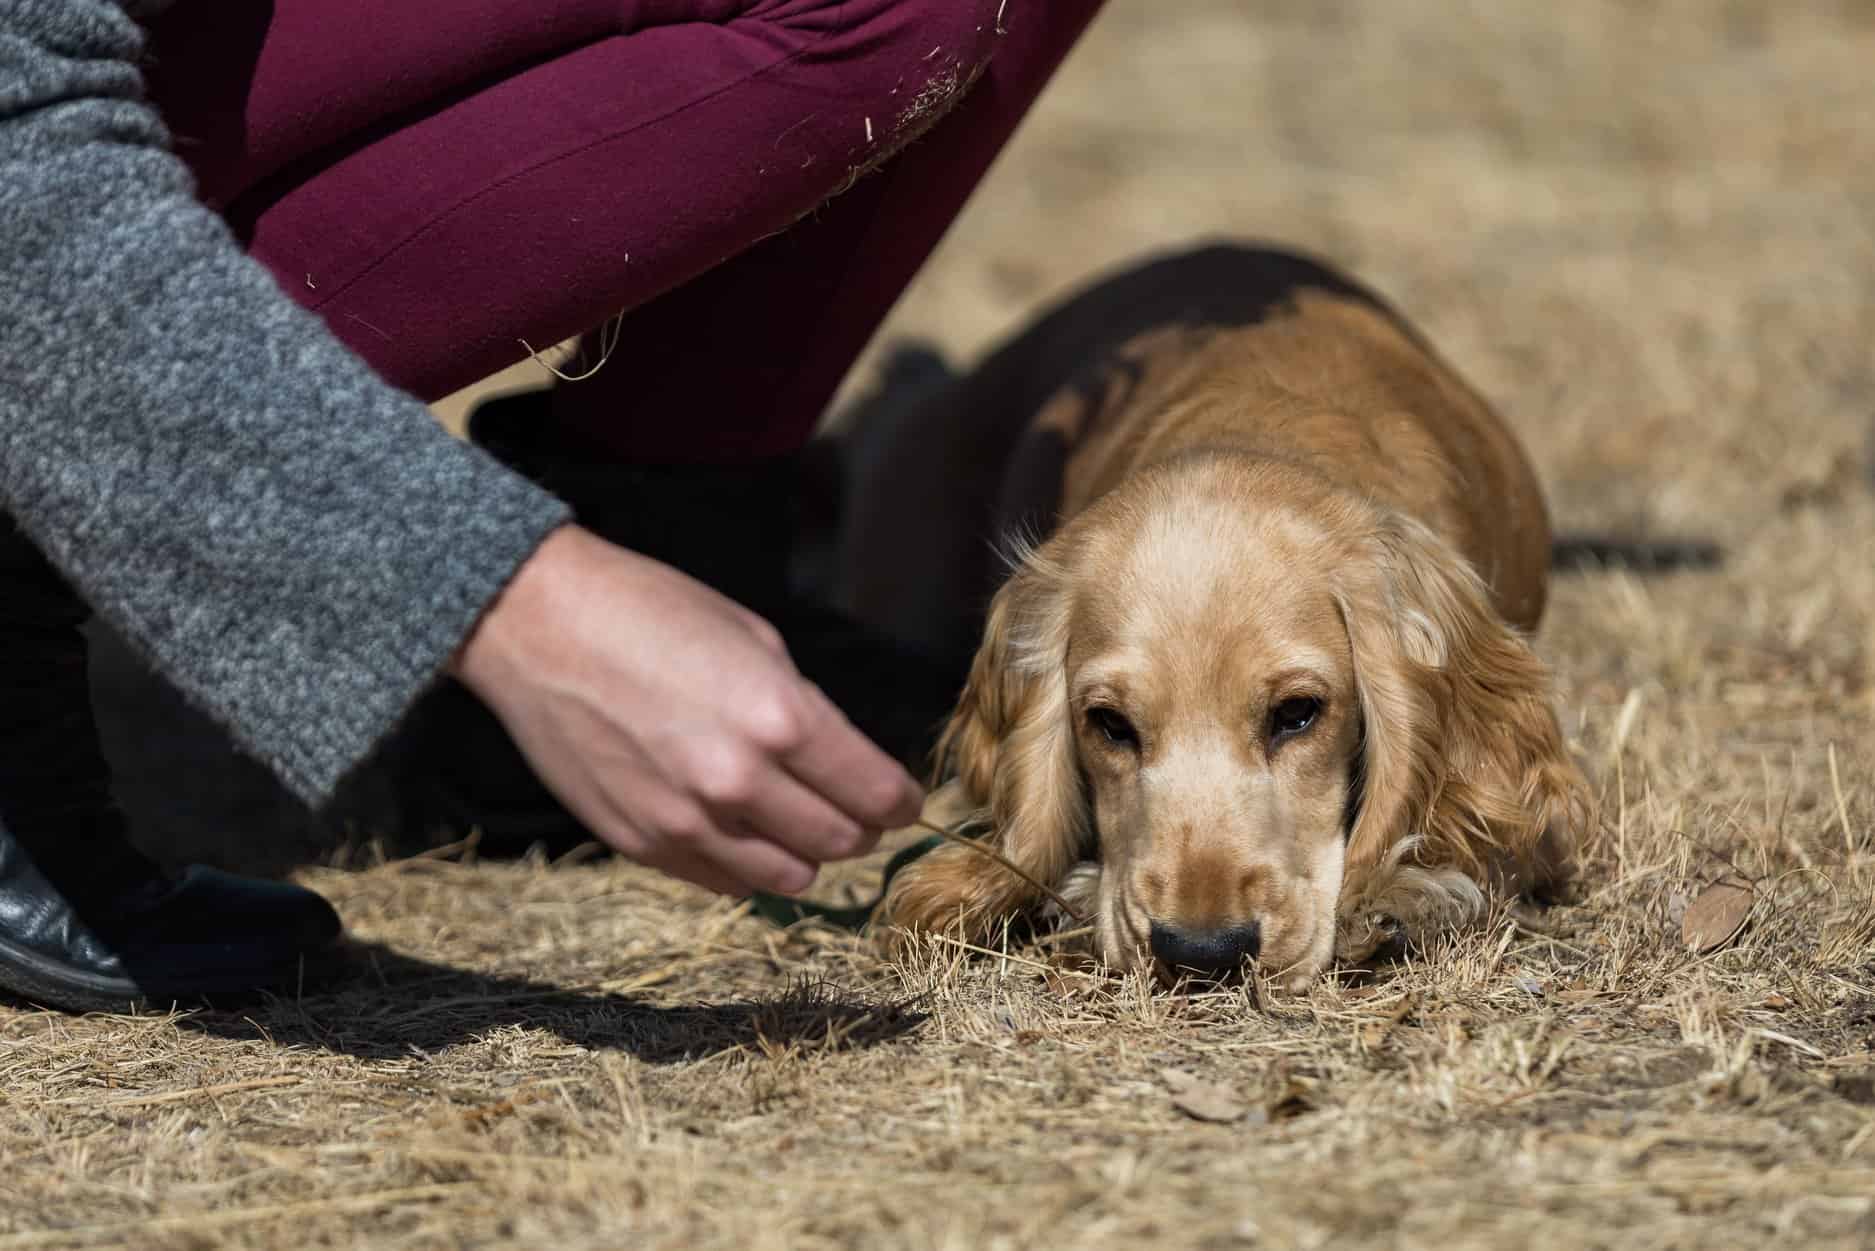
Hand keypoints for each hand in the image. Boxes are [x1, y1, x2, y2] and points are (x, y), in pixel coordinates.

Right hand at [451, 525, 923, 895]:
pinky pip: (723, 881)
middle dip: (861, 826)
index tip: (904, 798)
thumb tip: (844, 766)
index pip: (876, 793)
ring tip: (798, 821)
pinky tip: (740, 827)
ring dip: (806, 853)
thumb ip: (806, 713)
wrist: (538, 625)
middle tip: (858, 808)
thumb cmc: (649, 614)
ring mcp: (686, 822)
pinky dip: (746, 864)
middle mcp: (737, 782)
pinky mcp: (642, 843)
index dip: (902, 800)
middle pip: (841, 842)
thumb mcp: (754, 641)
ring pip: (788, 877)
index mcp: (778, 719)